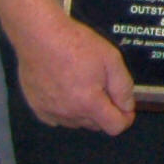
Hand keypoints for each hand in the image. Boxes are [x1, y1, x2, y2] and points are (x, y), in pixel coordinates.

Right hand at [11, 8, 136, 133]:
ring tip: (83, 85)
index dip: (125, 118)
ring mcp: (50, 112)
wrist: (40, 36)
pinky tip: (66, 92)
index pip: (114, 127)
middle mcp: (68, 113)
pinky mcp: (36, 107)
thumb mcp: (111, 59)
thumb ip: (123, 87)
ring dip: (85, 112)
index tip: (126, 107)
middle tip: (103, 87)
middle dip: (105, 111)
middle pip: (96, 125)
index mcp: (89, 103)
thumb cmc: (77, 44)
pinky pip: (57, 119)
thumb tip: (127, 107)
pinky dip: (66, 111)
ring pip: (77, 123)